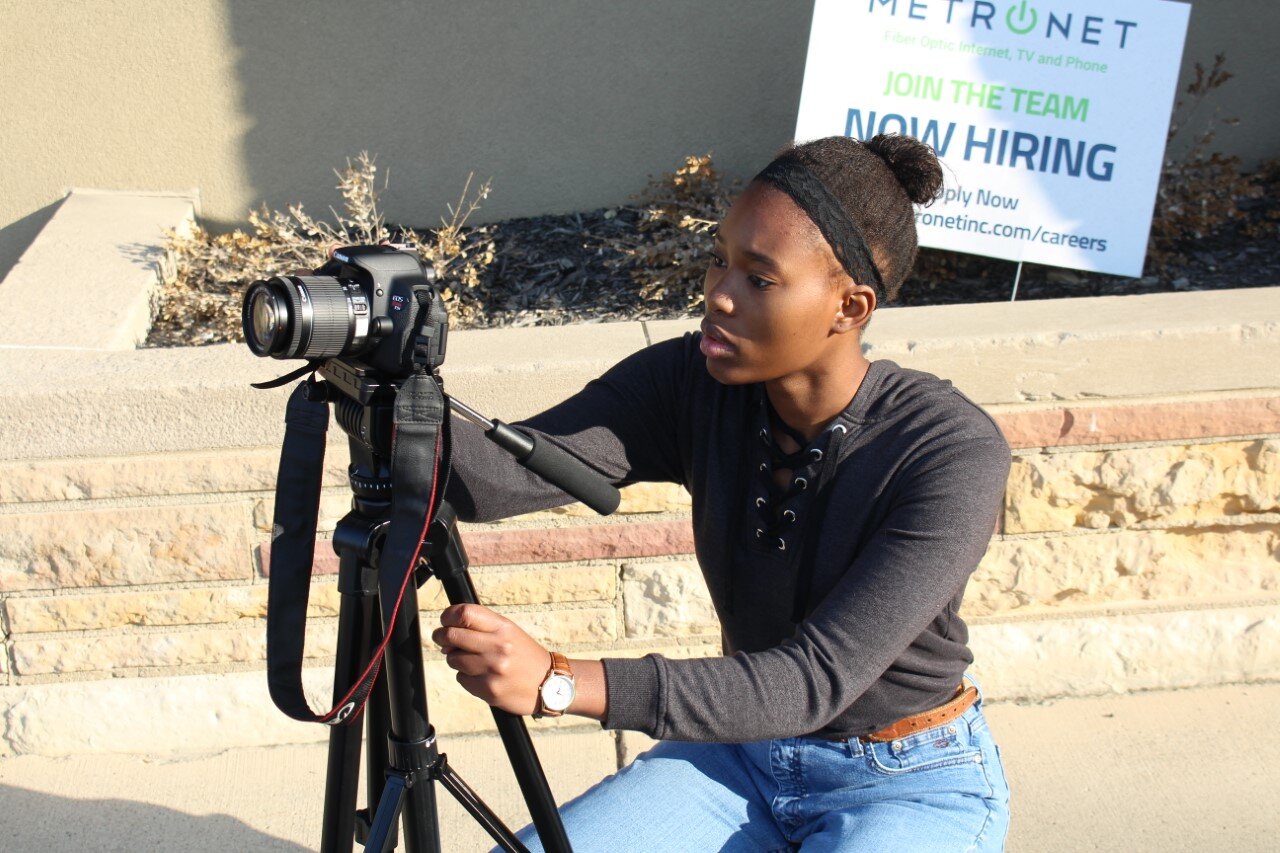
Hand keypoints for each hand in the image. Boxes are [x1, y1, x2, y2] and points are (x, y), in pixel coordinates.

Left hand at [432, 603, 550, 715]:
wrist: (549, 684)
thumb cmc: (525, 655)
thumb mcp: (509, 632)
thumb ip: (481, 627)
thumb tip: (446, 631)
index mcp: (503, 628)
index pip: (464, 614)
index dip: (448, 616)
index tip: (445, 620)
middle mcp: (498, 647)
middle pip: (452, 636)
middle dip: (441, 637)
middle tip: (442, 639)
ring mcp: (492, 670)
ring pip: (453, 659)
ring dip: (456, 659)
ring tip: (473, 661)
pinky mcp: (488, 690)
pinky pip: (461, 679)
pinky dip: (466, 677)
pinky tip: (483, 676)